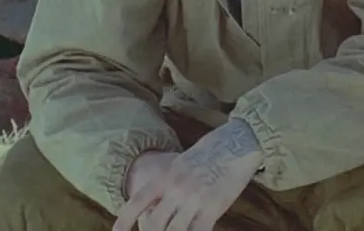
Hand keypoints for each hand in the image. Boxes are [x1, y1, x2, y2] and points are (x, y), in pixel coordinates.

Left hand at [113, 120, 263, 230]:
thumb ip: (171, 181)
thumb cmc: (214, 149)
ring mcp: (195, 198)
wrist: (240, 141)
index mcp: (166, 175)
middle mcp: (176, 188)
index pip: (137, 202)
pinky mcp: (214, 206)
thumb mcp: (184, 161)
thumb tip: (162, 201)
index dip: (124, 221)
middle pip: (154, 223)